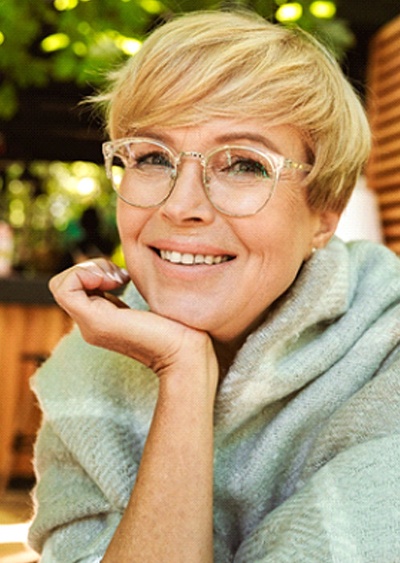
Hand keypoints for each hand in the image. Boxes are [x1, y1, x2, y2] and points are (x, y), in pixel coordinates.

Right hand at [49, 259, 216, 379]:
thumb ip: (130, 295)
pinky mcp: (96, 322)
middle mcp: (90, 326)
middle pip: (64, 284)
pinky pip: (65, 289)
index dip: (93, 271)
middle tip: (119, 276)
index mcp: (101, 320)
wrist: (186, 352)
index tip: (122, 276)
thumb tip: (118, 273)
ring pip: (61, 285)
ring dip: (88, 269)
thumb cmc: (177, 327)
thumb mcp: (145, 303)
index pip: (73, 288)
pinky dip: (85, 274)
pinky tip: (114, 281)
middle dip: (90, 268)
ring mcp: (90, 326)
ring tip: (117, 278)